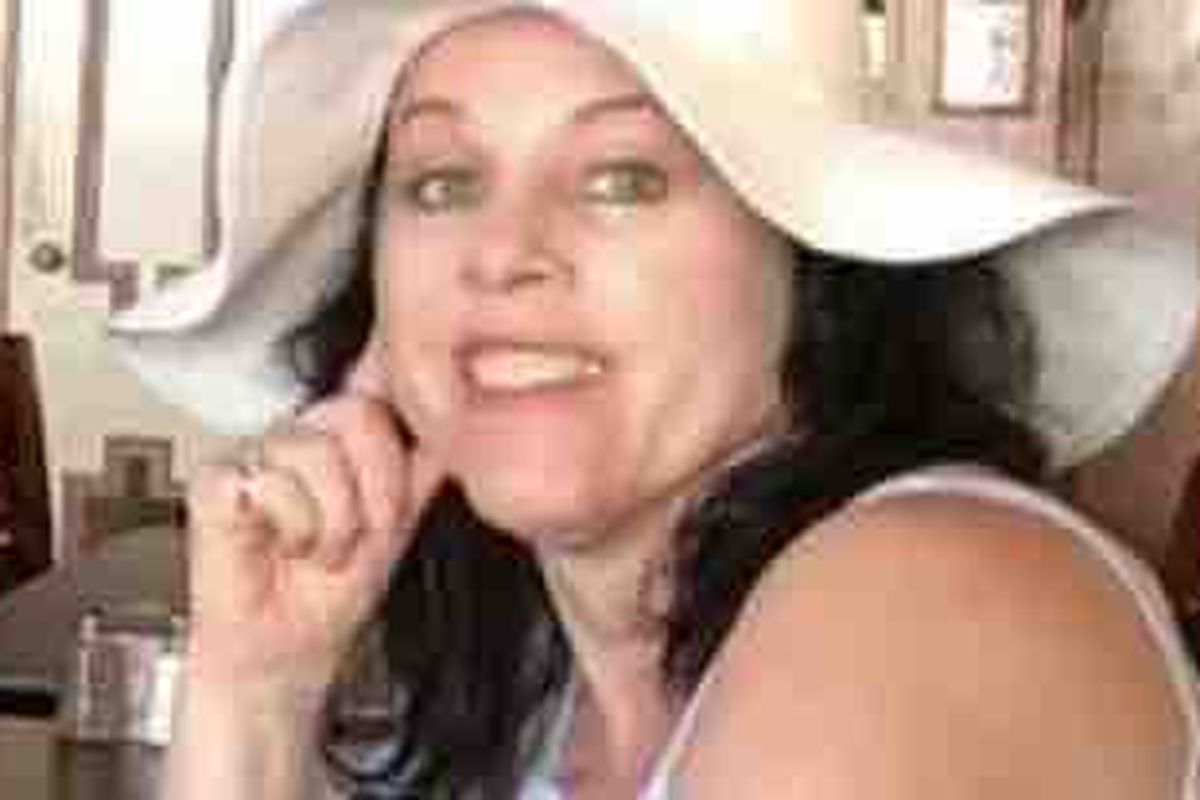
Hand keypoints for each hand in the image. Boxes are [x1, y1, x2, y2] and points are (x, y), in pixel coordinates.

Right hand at [185, 392, 442, 698]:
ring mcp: (255, 452)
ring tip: (319, 547)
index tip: (393, 480)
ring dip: (334, 520)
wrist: (290, 649)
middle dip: (376, 490)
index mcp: (341, 437)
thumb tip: (455, 421)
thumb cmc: (331, 590)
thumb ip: (425, 464)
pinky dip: (292, 526)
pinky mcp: (216, 481)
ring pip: (315, 449)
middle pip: (357, 413)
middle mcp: (300, 434)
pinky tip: (280, 545)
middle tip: (360, 534)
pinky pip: (269, 481)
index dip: (393, 426)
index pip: (379, 390)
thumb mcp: (401, 520)